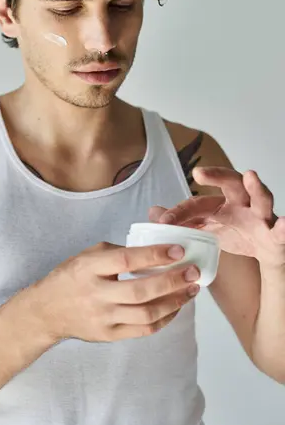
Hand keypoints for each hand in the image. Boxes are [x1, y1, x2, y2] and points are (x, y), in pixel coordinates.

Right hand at [27, 241, 200, 342]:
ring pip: (146, 314)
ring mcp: (103, 318)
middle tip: (193, 272)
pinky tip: (175, 307)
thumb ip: (117, 252)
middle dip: (172, 281)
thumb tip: (153, 250)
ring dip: (174, 302)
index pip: (126, 261)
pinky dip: (164, 319)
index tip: (178, 250)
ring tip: (191, 290)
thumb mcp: (88, 255)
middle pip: (141, 291)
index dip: (154, 255)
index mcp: (89, 268)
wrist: (47, 311)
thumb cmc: (71, 277)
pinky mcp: (109, 335)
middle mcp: (96, 294)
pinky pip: (143, 330)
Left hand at [153, 167, 284, 268]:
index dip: (180, 212)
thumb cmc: (235, 233)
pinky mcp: (276, 234)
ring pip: (261, 198)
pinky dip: (284, 227)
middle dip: (217, 175)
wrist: (265, 252)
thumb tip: (154, 212)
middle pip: (231, 183)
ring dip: (257, 187)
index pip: (197, 203)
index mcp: (221, 204)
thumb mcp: (206, 228)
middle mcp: (242, 203)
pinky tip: (284, 223)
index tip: (163, 222)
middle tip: (199, 172)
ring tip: (251, 176)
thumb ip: (184, 220)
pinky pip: (281, 230)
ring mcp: (261, 216)